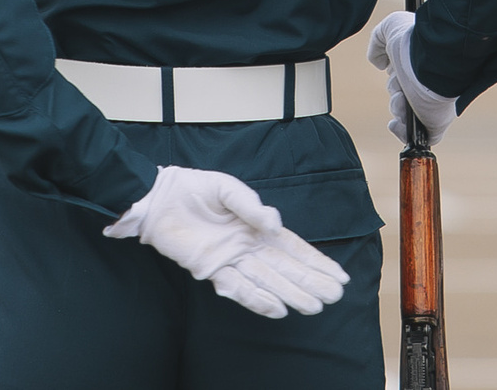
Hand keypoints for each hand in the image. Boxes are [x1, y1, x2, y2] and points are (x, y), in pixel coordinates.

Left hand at [103, 166, 348, 318]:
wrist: (159, 199)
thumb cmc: (194, 188)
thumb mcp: (227, 188)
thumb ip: (251, 205)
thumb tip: (275, 225)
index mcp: (256, 226)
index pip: (293, 247)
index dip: (315, 261)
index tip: (338, 274)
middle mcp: (249, 247)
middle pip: (286, 268)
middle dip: (310, 282)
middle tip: (334, 295)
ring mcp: (231, 260)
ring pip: (267, 281)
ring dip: (290, 294)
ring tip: (313, 306)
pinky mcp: (211, 270)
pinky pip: (238, 288)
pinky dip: (257, 300)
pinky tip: (277, 309)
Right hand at [367, 11, 459, 144]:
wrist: (434, 60)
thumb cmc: (416, 42)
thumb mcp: (391, 28)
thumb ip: (379, 40)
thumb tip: (378, 62)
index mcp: (422, 67)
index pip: (406, 78)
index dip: (394, 76)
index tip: (391, 68)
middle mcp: (428, 86)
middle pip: (402, 96)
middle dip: (394, 91)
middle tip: (399, 85)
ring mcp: (431, 105)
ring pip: (404, 115)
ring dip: (396, 108)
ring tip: (401, 99)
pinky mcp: (434, 124)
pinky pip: (415, 135)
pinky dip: (402, 131)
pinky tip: (397, 122)